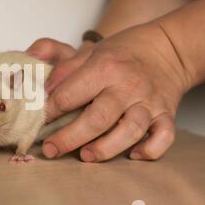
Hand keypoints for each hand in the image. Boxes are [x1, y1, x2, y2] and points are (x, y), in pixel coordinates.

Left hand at [33, 23, 190, 161]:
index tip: (37, 122)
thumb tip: (41, 90)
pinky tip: (133, 155)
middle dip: (69, 138)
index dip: (49, 111)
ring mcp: (149, 102)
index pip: (70, 95)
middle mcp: (127, 86)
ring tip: (85, 156)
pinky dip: (151, 149)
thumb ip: (63, 70)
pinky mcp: (166, 114)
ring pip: (129, 131)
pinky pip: (164, 136)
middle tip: (50, 149)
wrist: (168, 48)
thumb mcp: (90, 52)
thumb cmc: (123, 52)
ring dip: (106, 148)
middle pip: (97, 119)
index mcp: (104, 67)